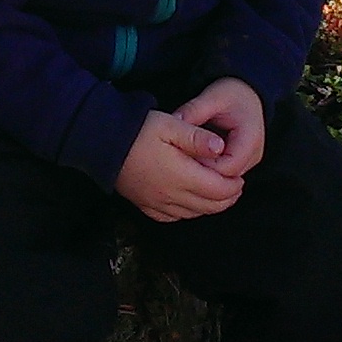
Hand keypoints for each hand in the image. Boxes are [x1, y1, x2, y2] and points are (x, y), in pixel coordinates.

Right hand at [115, 110, 244, 221]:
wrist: (101, 143)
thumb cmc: (137, 130)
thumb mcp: (170, 124)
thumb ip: (197, 137)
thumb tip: (221, 147)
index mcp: (180, 176)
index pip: (218, 190)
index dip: (234, 185)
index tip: (240, 176)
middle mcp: (170, 195)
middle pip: (209, 206)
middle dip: (227, 198)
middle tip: (236, 186)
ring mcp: (157, 203)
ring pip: (193, 214)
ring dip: (210, 206)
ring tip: (218, 193)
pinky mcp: (145, 206)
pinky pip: (173, 217)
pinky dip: (188, 212)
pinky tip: (191, 202)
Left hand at [173, 78, 266, 178]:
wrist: (248, 93)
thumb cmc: (232, 93)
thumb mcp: (212, 97)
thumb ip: (194, 111)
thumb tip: (172, 122)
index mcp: (250, 140)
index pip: (226, 168)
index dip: (202, 165)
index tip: (182, 154)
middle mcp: (253, 156)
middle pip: (225, 178)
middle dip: (201, 171)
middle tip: (177, 159)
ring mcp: (249, 162)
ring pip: (224, 180)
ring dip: (203, 172)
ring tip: (183, 159)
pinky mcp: (241, 164)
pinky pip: (223, 174)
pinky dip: (207, 168)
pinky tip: (191, 159)